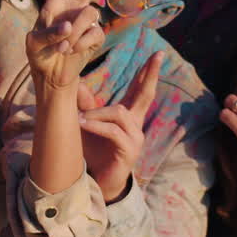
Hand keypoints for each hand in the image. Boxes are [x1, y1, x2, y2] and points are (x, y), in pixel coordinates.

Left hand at [25, 0, 126, 90]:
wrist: (52, 77)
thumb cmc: (38, 56)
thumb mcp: (33, 44)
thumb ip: (48, 33)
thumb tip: (69, 28)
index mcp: (55, 1)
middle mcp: (73, 6)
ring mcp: (86, 21)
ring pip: (90, 13)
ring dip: (74, 31)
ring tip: (62, 46)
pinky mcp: (96, 36)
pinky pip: (94, 33)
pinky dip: (81, 44)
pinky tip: (71, 51)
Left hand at [77, 51, 161, 201]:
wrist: (96, 182)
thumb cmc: (93, 153)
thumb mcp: (87, 124)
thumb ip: (84, 104)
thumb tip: (77, 81)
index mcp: (128, 117)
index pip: (140, 90)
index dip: (147, 73)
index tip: (156, 55)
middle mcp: (135, 125)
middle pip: (146, 95)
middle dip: (151, 74)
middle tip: (159, 55)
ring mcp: (135, 138)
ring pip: (119, 112)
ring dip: (97, 112)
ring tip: (80, 118)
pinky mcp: (129, 151)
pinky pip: (113, 131)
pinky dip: (97, 125)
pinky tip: (83, 123)